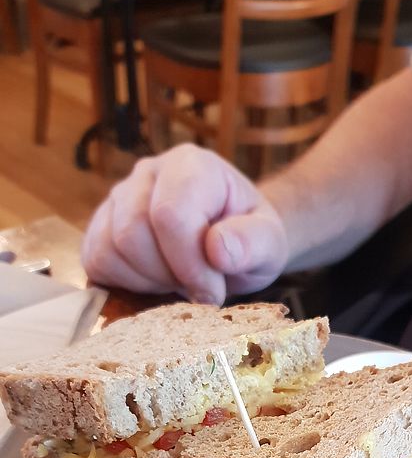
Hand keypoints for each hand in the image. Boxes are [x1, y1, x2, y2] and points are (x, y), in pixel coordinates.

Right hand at [81, 145, 288, 303]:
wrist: (230, 243)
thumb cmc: (249, 241)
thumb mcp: (270, 244)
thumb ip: (254, 243)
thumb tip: (217, 248)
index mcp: (191, 166)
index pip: (169, 215)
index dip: (189, 264)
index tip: (213, 291)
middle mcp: (148, 173)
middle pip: (132, 234)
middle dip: (168, 275)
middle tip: (197, 287)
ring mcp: (119, 198)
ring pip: (109, 250)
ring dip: (147, 281)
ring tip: (178, 279)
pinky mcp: (101, 227)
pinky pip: (95, 262)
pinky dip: (125, 283)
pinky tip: (155, 281)